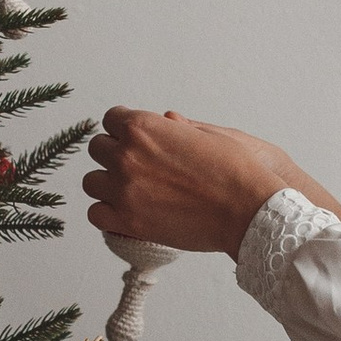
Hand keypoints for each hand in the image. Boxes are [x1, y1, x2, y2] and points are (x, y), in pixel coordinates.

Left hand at [82, 111, 340, 257]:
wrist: (248, 210)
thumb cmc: (235, 170)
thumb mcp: (207, 134)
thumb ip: (175, 128)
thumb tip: (164, 120)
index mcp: (142, 127)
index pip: (111, 119)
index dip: (125, 129)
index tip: (137, 141)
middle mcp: (126, 155)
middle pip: (98, 148)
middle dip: (115, 154)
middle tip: (138, 167)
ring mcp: (123, 189)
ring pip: (92, 182)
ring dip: (108, 184)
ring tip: (131, 191)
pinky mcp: (126, 222)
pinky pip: (96, 214)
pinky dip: (108, 213)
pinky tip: (126, 212)